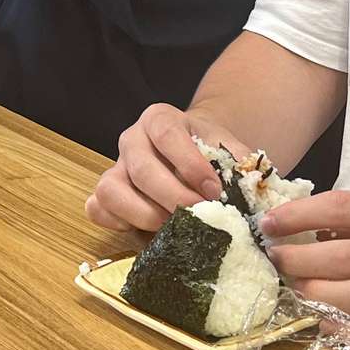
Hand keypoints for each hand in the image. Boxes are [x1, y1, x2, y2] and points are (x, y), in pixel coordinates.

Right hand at [87, 104, 250, 232]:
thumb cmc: (208, 155)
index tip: (214, 191)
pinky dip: (119, 223)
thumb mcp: (226, 148)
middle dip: (172, 198)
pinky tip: (147, 230)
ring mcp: (113, 167)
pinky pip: (97, 209)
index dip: (190, 165)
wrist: (191, 158)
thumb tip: (253, 188)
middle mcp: (131, 139)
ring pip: (111, 191)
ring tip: (172, 228)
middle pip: (141, 169)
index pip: (168, 135)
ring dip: (143, 214)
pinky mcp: (103, 194)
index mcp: (159, 119)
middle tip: (199, 216)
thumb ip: (239, 164)